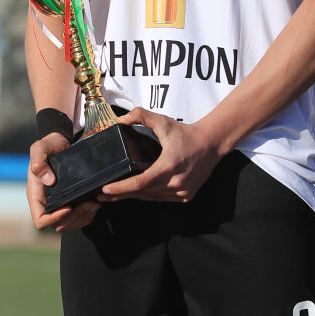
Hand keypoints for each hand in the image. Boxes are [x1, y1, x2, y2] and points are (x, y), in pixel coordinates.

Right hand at [26, 132, 100, 232]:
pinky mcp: (68, 202)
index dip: (54, 219)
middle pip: (58, 225)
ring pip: (68, 224)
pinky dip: (87, 216)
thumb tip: (47, 180)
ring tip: (95, 204)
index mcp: (36, 195)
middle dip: (74, 218)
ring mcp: (57, 204)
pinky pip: (76, 219)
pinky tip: (94, 205)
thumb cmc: (50, 145)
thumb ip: (39, 161)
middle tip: (89, 204)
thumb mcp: (40, 148)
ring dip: (83, 218)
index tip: (68, 207)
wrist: (62, 141)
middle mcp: (46, 203)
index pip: (40, 220)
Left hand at [99, 108, 222, 203]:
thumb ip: (141, 115)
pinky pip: (162, 199)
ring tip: (116, 196)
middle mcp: (175, 182)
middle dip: (121, 195)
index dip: (120, 188)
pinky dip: (150, 197)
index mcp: (167, 165)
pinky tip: (139, 194)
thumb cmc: (186, 133)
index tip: (105, 190)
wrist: (211, 143)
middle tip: (103, 196)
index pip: (139, 183)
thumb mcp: (163, 121)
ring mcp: (181, 191)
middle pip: (142, 194)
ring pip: (152, 198)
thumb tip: (121, 119)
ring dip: (134, 197)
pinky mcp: (186, 196)